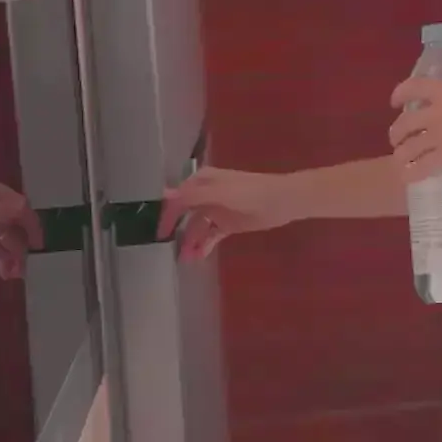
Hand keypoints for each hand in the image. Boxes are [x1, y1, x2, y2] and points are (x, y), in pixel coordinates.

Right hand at [159, 167, 300, 261]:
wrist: (283, 200)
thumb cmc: (251, 192)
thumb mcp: (220, 193)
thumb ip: (192, 196)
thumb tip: (163, 196)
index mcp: (202, 181)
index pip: (176, 198)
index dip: (166, 214)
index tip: (157, 232)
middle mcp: (206, 194)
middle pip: (184, 214)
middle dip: (177, 231)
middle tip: (169, 250)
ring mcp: (217, 210)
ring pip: (197, 227)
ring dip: (190, 242)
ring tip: (186, 259)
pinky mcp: (228, 224)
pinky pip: (210, 235)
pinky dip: (203, 245)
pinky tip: (198, 256)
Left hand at [389, 79, 441, 178]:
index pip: (412, 87)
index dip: (399, 94)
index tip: (395, 103)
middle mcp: (437, 112)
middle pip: (404, 123)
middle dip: (396, 134)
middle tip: (398, 141)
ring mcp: (439, 136)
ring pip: (407, 148)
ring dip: (401, 156)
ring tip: (402, 161)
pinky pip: (419, 168)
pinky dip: (410, 174)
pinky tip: (409, 177)